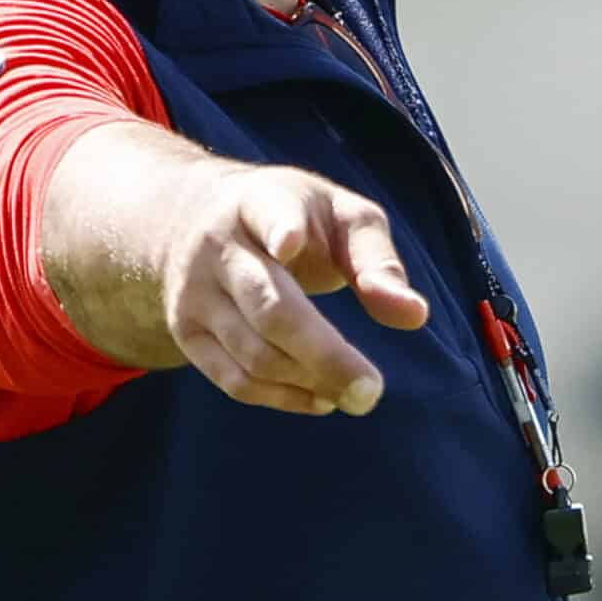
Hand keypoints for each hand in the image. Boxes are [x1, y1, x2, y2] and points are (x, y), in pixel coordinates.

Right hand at [158, 164, 429, 415]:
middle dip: (324, 355)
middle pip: (270, 308)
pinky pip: (233, 379)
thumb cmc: (291, 218)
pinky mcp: (186, 332)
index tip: (289, 243)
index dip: (280, 227)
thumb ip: (376, 259)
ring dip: (310, 381)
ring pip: (253, 353)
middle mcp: (218, 246)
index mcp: (260, 201)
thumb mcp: (337, 215)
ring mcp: (194, 292)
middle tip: (373, 391)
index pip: (269, 212)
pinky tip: (320, 398)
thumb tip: (415, 316)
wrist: (188, 218)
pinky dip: (281, 398)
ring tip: (356, 392)